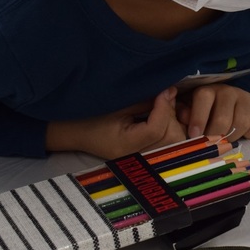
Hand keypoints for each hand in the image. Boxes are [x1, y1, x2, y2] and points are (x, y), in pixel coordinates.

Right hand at [45, 87, 187, 158]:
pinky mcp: (148, 155)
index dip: (164, 107)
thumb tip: (170, 92)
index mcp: (125, 146)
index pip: (156, 130)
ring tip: (165, 104)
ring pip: (175, 141)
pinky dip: (172, 127)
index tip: (165, 90)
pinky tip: (165, 114)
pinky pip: (170, 142)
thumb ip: (144, 101)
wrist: (74, 132)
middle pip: (171, 138)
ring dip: (175, 120)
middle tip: (166, 96)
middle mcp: (137, 157)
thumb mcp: (117, 105)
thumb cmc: (91, 115)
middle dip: (172, 114)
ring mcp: (144, 159)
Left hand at [177, 84, 249, 140]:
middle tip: (212, 143)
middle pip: (223, 119)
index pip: (204, 99)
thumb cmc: (204, 110)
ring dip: (233, 137)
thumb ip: (184, 114)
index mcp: (208, 90)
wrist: (228, 102)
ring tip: (227, 139)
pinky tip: (243, 134)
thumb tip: (185, 118)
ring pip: (242, 123)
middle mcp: (228, 91)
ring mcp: (246, 98)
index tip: (194, 135)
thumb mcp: (189, 109)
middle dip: (216, 135)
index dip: (198, 119)